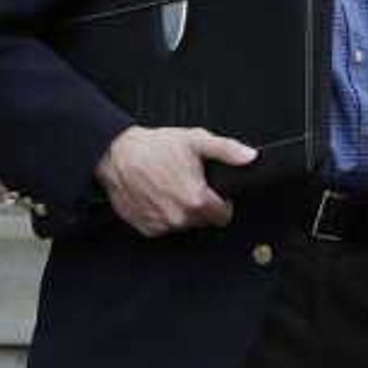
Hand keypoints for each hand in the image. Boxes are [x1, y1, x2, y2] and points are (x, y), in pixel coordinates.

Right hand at [93, 124, 250, 234]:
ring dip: (183, 211)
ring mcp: (160, 224)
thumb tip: (250, 156)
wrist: (117, 155)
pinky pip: (163, 226)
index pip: (223, 216)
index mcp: (195, 198)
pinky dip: (164, 215)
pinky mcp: (144, 227)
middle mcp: (178, 216)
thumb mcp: (197, 140)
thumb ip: (228, 150)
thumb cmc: (155, 147)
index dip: (223, 203)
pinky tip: (159, 196)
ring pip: (184, 225)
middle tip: (191, 184)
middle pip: (204, 220)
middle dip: (203, 205)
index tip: (217, 194)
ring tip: (172, 187)